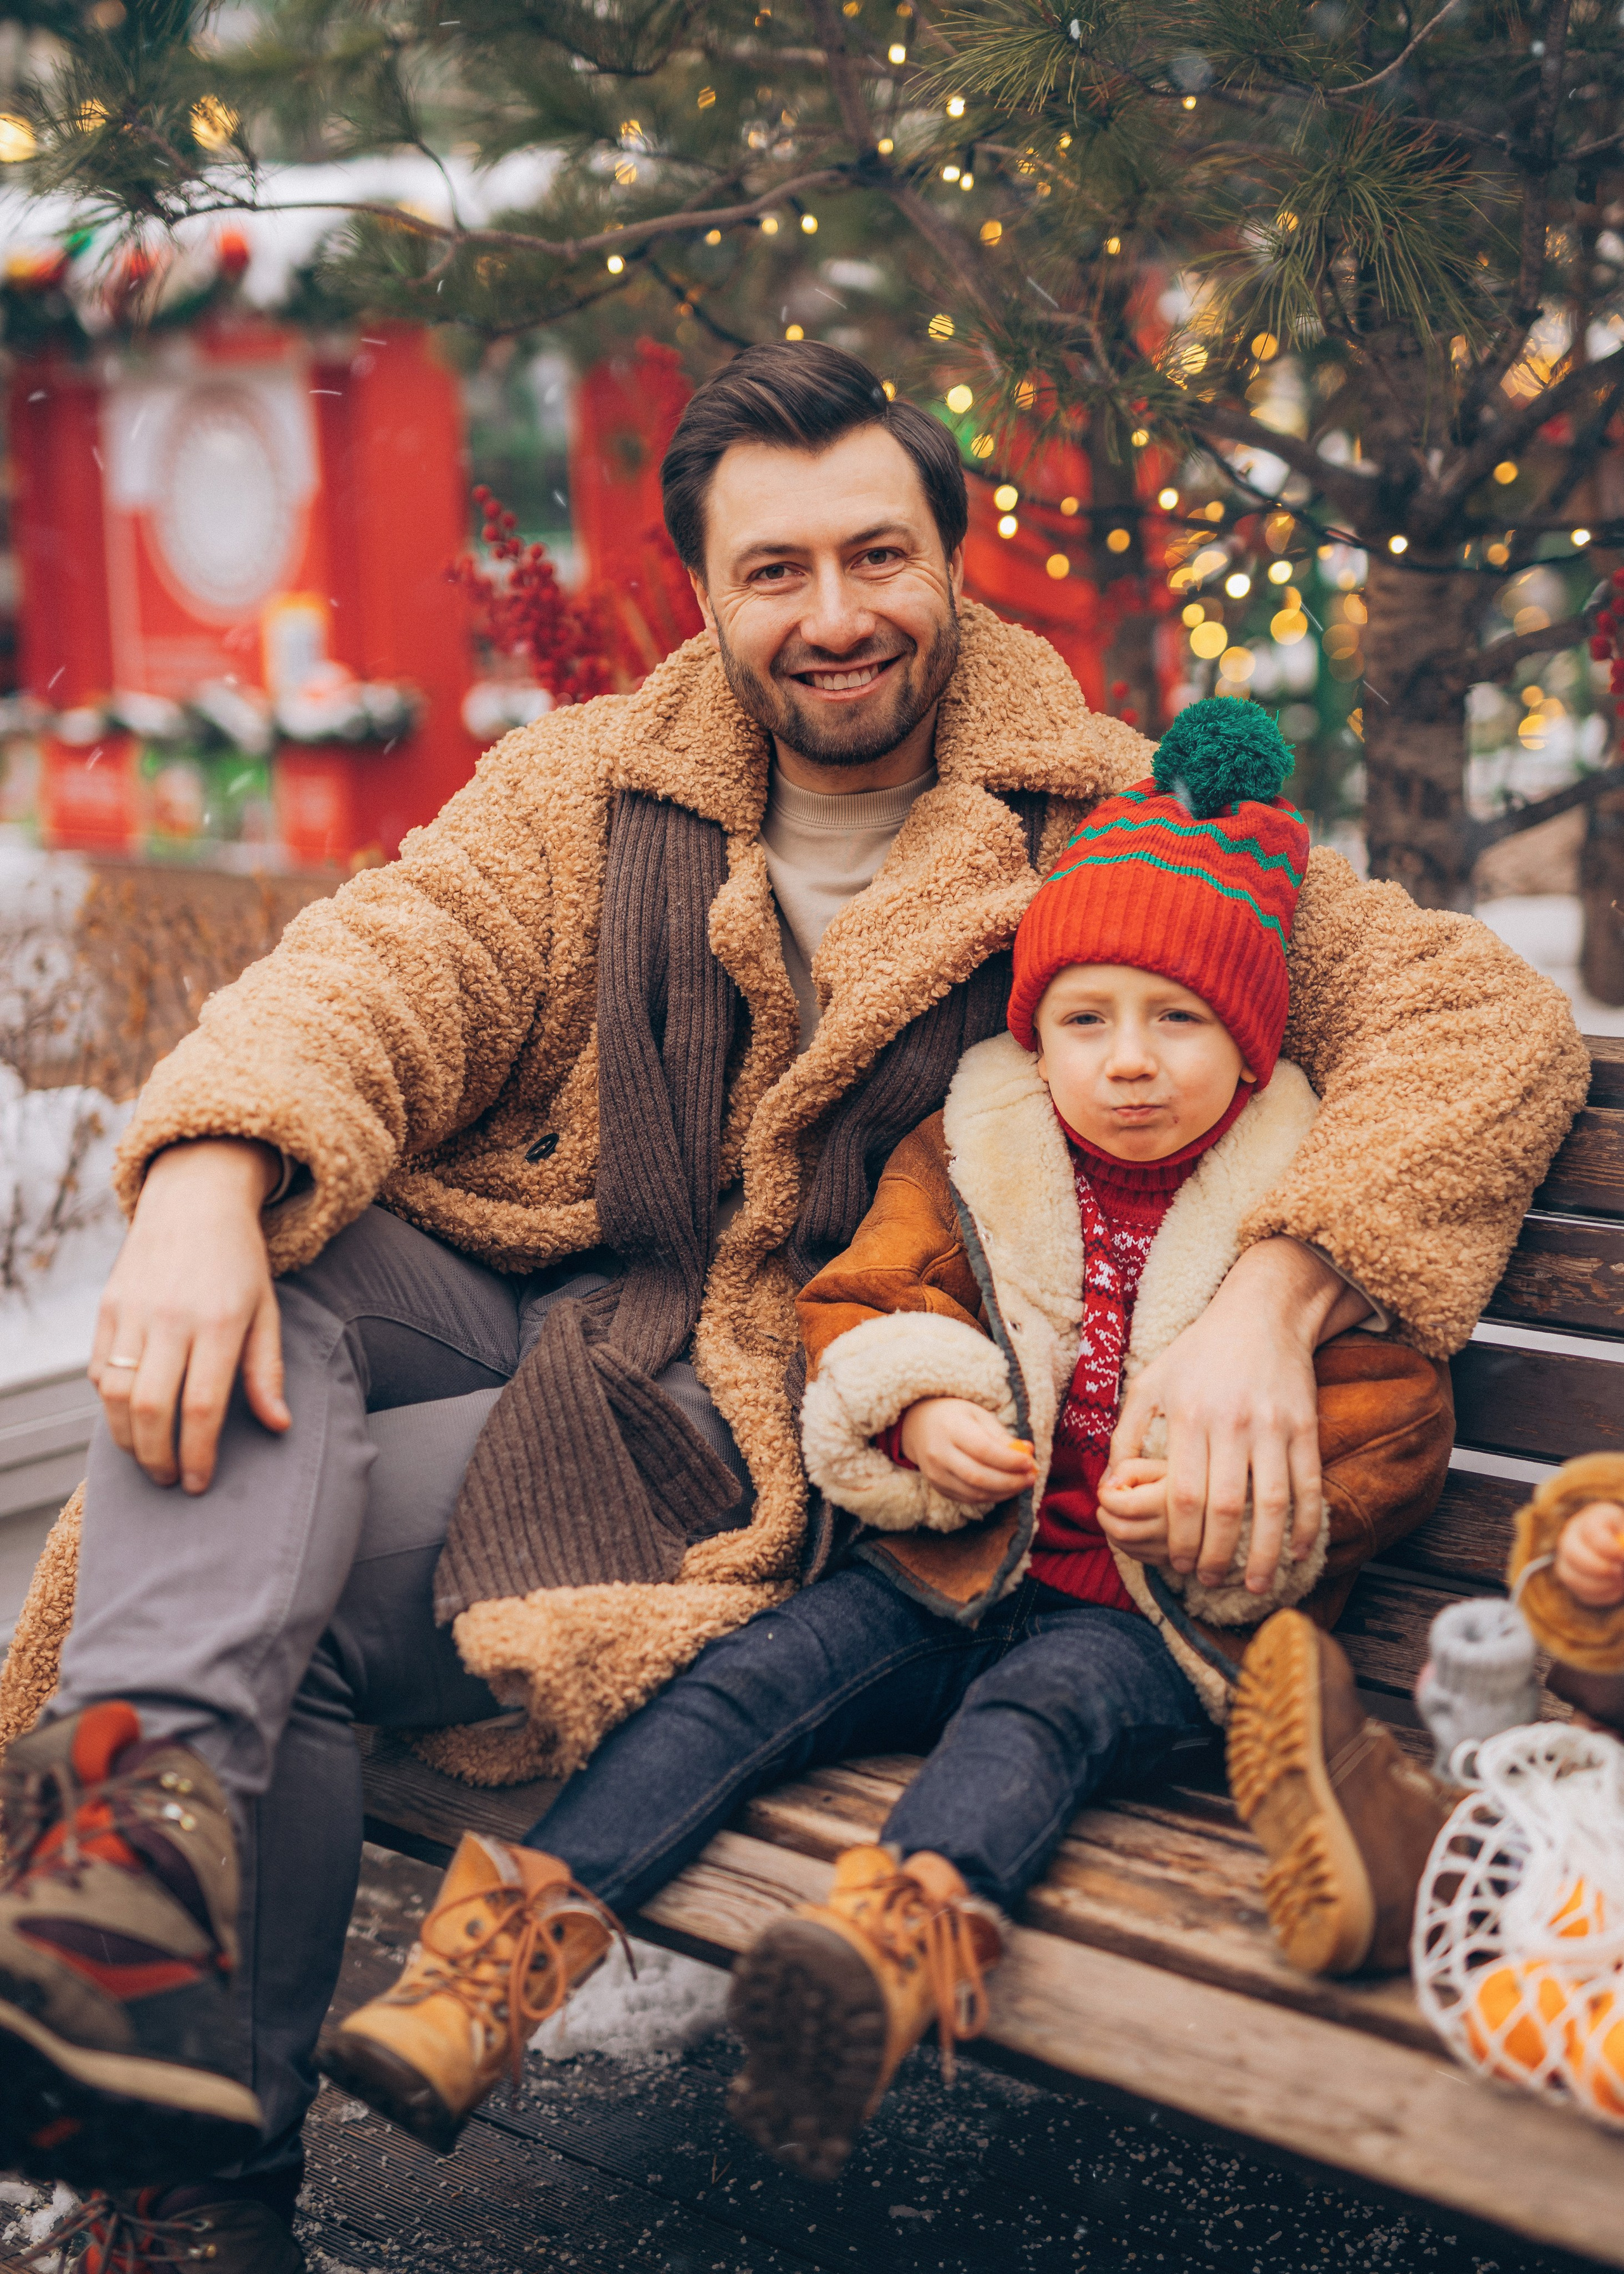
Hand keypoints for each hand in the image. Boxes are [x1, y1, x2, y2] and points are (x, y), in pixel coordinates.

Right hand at [90, 1139, 288, 1494]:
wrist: (196, 1199)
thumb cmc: (239, 1262)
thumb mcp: (266, 1311)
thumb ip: (267, 1371)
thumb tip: (278, 1426)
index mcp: (221, 1321)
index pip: (203, 1405)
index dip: (199, 1454)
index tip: (200, 1484)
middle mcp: (172, 1317)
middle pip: (152, 1408)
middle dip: (158, 1457)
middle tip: (171, 1480)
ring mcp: (133, 1311)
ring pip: (116, 1395)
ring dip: (127, 1439)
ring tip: (149, 1459)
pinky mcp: (108, 1306)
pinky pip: (99, 1370)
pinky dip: (110, 1404)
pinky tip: (130, 1418)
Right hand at [898, 1398, 1036, 1506]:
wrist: (918, 1425)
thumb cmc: (954, 1416)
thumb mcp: (978, 1414)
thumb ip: (1001, 1435)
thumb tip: (1027, 1452)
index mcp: (950, 1428)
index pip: (983, 1450)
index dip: (1009, 1460)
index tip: (1030, 1463)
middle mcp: (939, 1453)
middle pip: (979, 1477)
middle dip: (1010, 1482)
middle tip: (1031, 1478)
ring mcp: (935, 1473)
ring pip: (974, 1493)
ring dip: (1004, 1493)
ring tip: (1022, 1484)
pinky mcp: (937, 1487)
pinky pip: (968, 1499)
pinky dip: (991, 1497)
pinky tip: (1005, 1489)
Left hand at [1097, 1457, 1170, 1566]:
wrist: (1206, 1504)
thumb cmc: (1177, 1479)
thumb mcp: (1156, 1465)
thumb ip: (1129, 1469)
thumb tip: (1107, 1486)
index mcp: (1175, 1500)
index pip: (1127, 1506)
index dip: (1107, 1496)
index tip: (1107, 1488)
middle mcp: (1176, 1529)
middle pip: (1121, 1530)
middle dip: (1105, 1514)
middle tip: (1108, 1500)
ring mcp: (1172, 1549)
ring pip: (1123, 1545)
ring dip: (1110, 1527)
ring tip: (1118, 1511)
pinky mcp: (1167, 1559)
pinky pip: (1132, 1554)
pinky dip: (1122, 1540)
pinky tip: (1131, 1524)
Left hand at [1109, 1236, 1365, 1595]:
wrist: (1261, 1313)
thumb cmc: (1197, 1353)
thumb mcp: (1149, 1382)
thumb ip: (1126, 1433)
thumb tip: (1110, 1486)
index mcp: (1189, 1416)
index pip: (1184, 1496)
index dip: (1182, 1539)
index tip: (1179, 1565)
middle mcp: (1231, 1423)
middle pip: (1225, 1509)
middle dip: (1218, 1556)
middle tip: (1211, 1582)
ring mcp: (1273, 1426)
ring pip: (1271, 1505)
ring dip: (1265, 1554)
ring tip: (1255, 1585)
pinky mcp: (1305, 1425)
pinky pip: (1309, 1486)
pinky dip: (1306, 1525)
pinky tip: (1299, 1553)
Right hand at [1554, 1501, 1623, 1608]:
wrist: (1618, 1545)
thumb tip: (1623, 1552)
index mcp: (1591, 1520)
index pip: (1591, 1532)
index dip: (1609, 1549)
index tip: (1623, 1557)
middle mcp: (1571, 1537)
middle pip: (1571, 1553)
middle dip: (1598, 1568)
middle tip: (1619, 1572)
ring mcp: (1567, 1558)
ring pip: (1571, 1576)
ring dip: (1600, 1584)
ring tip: (1620, 1581)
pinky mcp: (1572, 1579)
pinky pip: (1581, 1592)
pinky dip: (1601, 1595)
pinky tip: (1616, 1587)